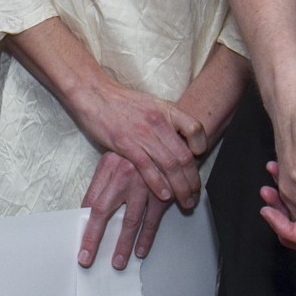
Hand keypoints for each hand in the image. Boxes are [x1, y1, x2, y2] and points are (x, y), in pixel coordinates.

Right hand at [66, 84, 206, 209]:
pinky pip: (147, 168)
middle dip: (192, 180)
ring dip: (180, 187)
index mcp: (166, 110)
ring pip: (170, 165)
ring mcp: (142, 133)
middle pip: (184, 156)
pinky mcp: (125, 144)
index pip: (195, 128)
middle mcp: (158, 122)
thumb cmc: (120, 101)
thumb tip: (178, 141)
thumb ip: (165, 121)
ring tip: (185, 201)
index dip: (202, 146)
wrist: (93, 94)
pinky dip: (158, 184)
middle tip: (195, 195)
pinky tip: (165, 195)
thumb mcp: (150, 104)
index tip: (200, 158)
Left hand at [78, 152, 170, 269]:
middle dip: (94, 238)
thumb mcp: (115, 159)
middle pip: (103, 211)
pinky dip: (147, 237)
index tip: (79, 242)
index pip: (90, 200)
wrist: (168, 139)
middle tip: (88, 258)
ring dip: (123, 244)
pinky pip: (153, 220)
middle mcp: (124, 175)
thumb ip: (103, 182)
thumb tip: (88, 210)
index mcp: (108, 166)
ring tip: (118, 262)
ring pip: (130, 220)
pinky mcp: (163, 193)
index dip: (84, 223)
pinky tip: (141, 250)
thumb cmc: (137, 152)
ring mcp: (144, 184)